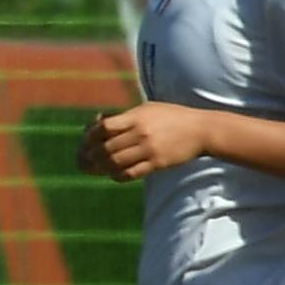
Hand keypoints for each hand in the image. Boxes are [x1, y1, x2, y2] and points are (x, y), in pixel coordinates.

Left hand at [80, 103, 217, 181]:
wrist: (201, 129)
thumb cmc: (171, 117)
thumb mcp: (147, 109)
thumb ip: (123, 116)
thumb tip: (96, 123)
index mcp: (136, 117)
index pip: (103, 127)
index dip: (89, 136)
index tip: (84, 141)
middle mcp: (141, 133)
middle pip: (106, 148)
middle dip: (90, 155)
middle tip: (83, 160)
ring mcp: (149, 149)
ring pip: (115, 163)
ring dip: (100, 167)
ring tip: (94, 168)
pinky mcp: (157, 163)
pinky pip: (130, 173)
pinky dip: (117, 175)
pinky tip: (113, 174)